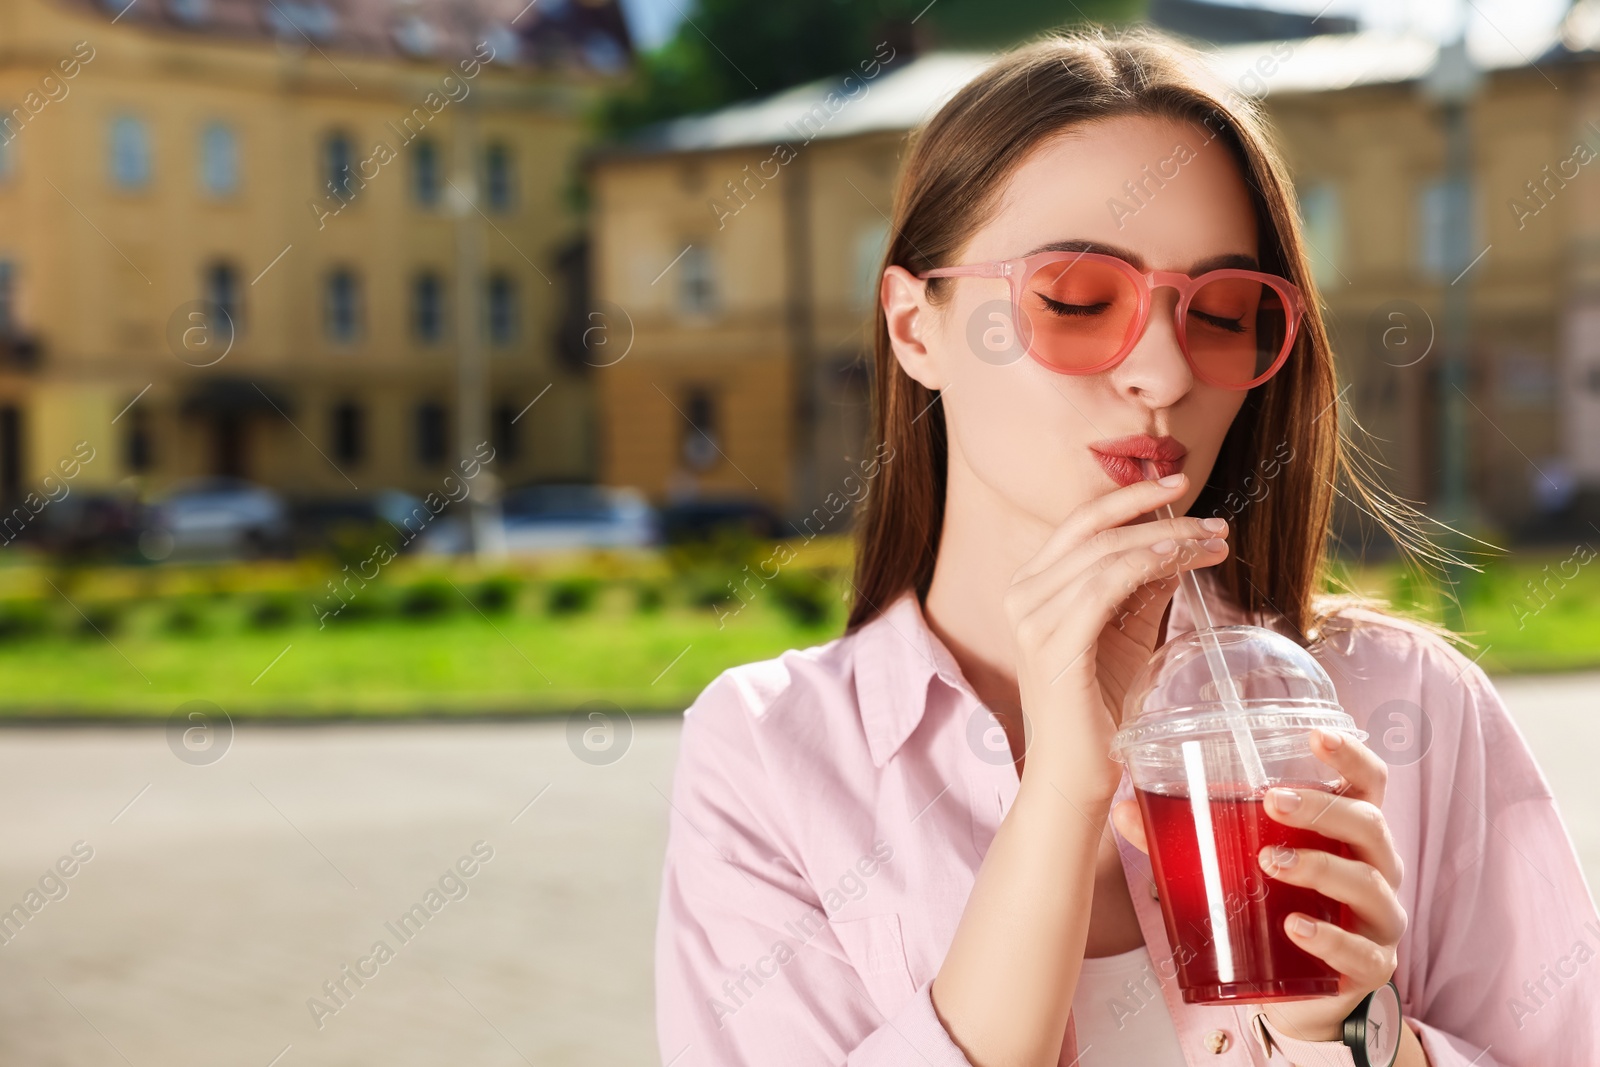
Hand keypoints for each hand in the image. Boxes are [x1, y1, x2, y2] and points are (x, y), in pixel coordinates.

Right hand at [1003, 472, 1228, 801]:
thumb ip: (1144, 587)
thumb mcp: (1127, 632)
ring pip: (1103, 553)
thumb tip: (1180, 544)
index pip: (1081, 523)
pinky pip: (1102, 587)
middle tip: (1207, 513)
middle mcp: (1023, 595)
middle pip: (1091, 528)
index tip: (1178, 485)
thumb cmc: (1100, 707)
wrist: (1076, 772)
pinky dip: (1143, 564)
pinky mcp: (1053, 645)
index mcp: (1033, 586)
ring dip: (1164, 539)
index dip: (1129, 498)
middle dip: (1152, 511)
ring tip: (1211, 541)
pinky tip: (1178, 559)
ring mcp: (1032, 620)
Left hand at [1112, 728, 1407, 1042]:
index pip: (1367, 784)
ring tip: (1268, 862)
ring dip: (1318, 867)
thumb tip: (1124, 811)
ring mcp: (1378, 921)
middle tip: (1271, 799)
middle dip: (1322, 808)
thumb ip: (1184, 838)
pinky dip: (1330, 939)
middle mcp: (1376, 869)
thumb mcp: (1235, 866)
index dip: (1350, 754)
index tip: (1315, 734)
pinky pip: (1362, 953)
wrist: (1293, 993)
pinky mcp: (1370, 969)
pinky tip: (1296, 927)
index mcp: (1348, 832)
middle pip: (1369, 825)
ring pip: (1368, 884)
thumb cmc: (1272, 909)